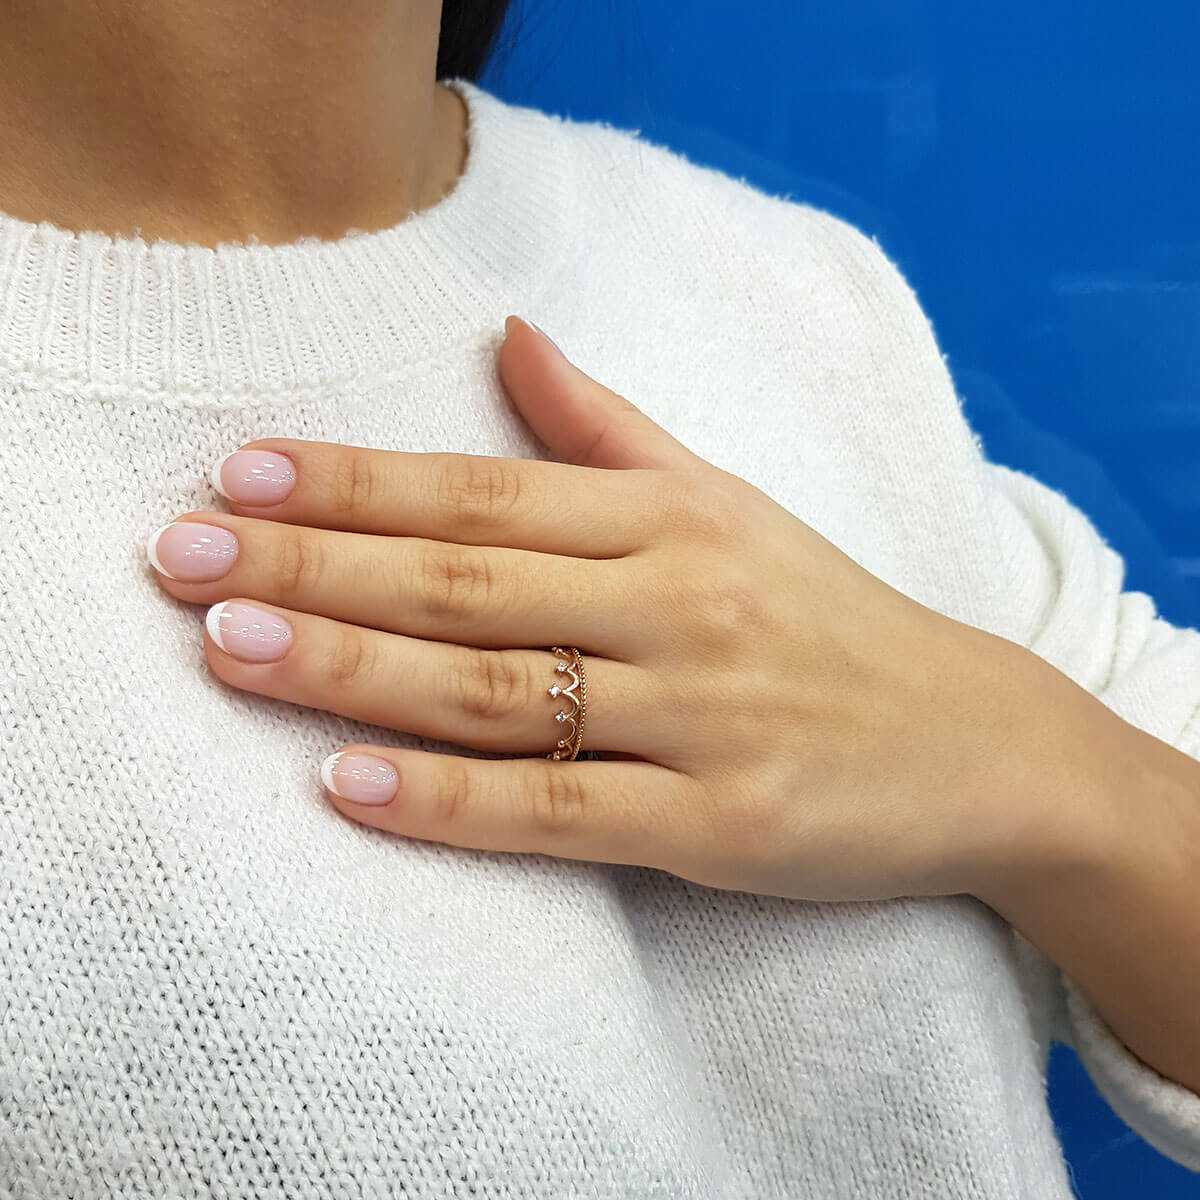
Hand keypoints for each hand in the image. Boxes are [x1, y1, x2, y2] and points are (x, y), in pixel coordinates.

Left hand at [146, 316, 1037, 901]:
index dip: (356, 478)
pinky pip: (557, 812)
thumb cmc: (830, 619)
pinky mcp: (718, 825)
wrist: (977, 743)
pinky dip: (448, 802)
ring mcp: (698, 718)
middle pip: (467, 581)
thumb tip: (510, 338)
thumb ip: (611, 428)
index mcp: (674, 522)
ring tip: (230, 645)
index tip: (239, 469)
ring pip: (493, 691)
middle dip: (316, 563)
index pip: (485, 489)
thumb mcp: (730, 504)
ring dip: (352, 668)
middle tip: (181, 556)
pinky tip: (347, 785)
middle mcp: (679, 606)